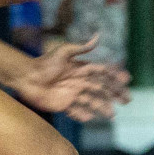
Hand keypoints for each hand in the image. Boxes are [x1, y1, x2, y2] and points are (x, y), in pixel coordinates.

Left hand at [12, 35, 131, 120]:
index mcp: (81, 69)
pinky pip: (76, 112)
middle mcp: (79, 82)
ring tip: (112, 115)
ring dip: (103, 108)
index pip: (102, 73)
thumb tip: (99, 36)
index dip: (115, 76)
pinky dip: (83, 116)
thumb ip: (81, 47)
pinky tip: (91, 119)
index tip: (127, 80)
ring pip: (92, 102)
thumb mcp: (63, 52)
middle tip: (128, 100)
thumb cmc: (43, 63)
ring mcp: (72, 94)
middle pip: (101, 89)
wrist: (25, 77)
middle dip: (115, 94)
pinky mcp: (63, 105)